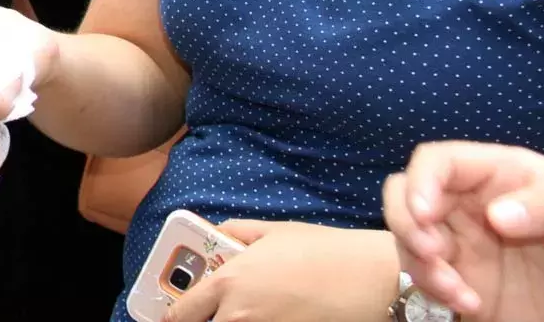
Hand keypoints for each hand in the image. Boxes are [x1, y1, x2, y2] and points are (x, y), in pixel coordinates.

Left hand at [164, 221, 397, 321]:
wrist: (370, 278)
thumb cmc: (322, 250)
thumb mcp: (272, 231)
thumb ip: (235, 232)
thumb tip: (216, 235)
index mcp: (228, 283)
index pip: (182, 313)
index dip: (174, 315)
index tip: (174, 315)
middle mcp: (238, 315)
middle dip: (204, 321)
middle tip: (209, 312)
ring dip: (231, 321)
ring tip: (244, 311)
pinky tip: (272, 314)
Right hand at [385, 142, 543, 321]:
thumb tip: (494, 214)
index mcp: (502, 176)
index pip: (440, 162)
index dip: (421, 181)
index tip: (425, 215)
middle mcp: (473, 206)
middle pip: (407, 194)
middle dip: (406, 221)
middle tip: (432, 252)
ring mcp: (466, 245)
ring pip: (408, 237)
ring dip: (419, 262)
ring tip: (457, 290)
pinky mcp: (464, 283)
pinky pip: (424, 278)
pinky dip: (433, 290)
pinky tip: (470, 304)